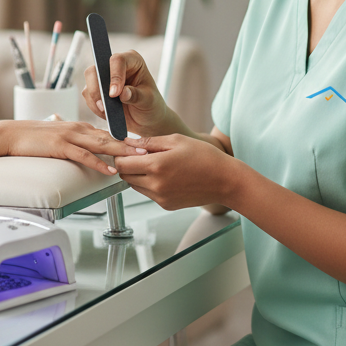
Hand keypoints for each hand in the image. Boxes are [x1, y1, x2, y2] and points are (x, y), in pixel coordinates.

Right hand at [0, 118, 145, 176]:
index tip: (143, 145)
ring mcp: (70, 136)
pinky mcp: (61, 146)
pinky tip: (111, 170)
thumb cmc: (32, 137)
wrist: (11, 134)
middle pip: (111, 137)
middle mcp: (79, 129)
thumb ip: (73, 141)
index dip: (127, 139)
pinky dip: (100, 163)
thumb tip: (86, 149)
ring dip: (122, 152)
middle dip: (132, 144)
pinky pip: (84, 155)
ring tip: (140, 159)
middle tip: (152, 150)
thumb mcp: (58, 137)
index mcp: (80, 127)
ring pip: (102, 144)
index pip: (108, 133)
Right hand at [82, 50, 185, 137]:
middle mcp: (116, 65)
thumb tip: (122, 93)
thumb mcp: (148, 101)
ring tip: (108, 112)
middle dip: (97, 88)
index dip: (114, 76)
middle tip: (105, 106)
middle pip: (96, 68)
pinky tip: (106, 113)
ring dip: (95, 99)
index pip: (117, 60)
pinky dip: (94, 106)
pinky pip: (87, 95)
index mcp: (132, 60)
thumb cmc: (151, 106)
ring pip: (89, 81)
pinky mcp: (97, 89)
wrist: (146, 120)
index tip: (115, 94)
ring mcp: (104, 76)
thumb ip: (136, 95)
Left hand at [114, 134, 237, 209]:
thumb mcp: (176, 140)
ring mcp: (160, 198)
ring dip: (137, 174)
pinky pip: (147, 193)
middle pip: (124, 175)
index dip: (120, 154)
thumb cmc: (204, 157)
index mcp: (156, 166)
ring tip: (154, 163)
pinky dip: (149, 184)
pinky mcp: (166, 205)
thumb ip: (149, 142)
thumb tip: (128, 142)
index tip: (127, 148)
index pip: (121, 163)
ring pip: (134, 185)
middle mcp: (156, 185)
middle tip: (140, 154)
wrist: (225, 181)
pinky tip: (164, 174)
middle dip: (127, 164)